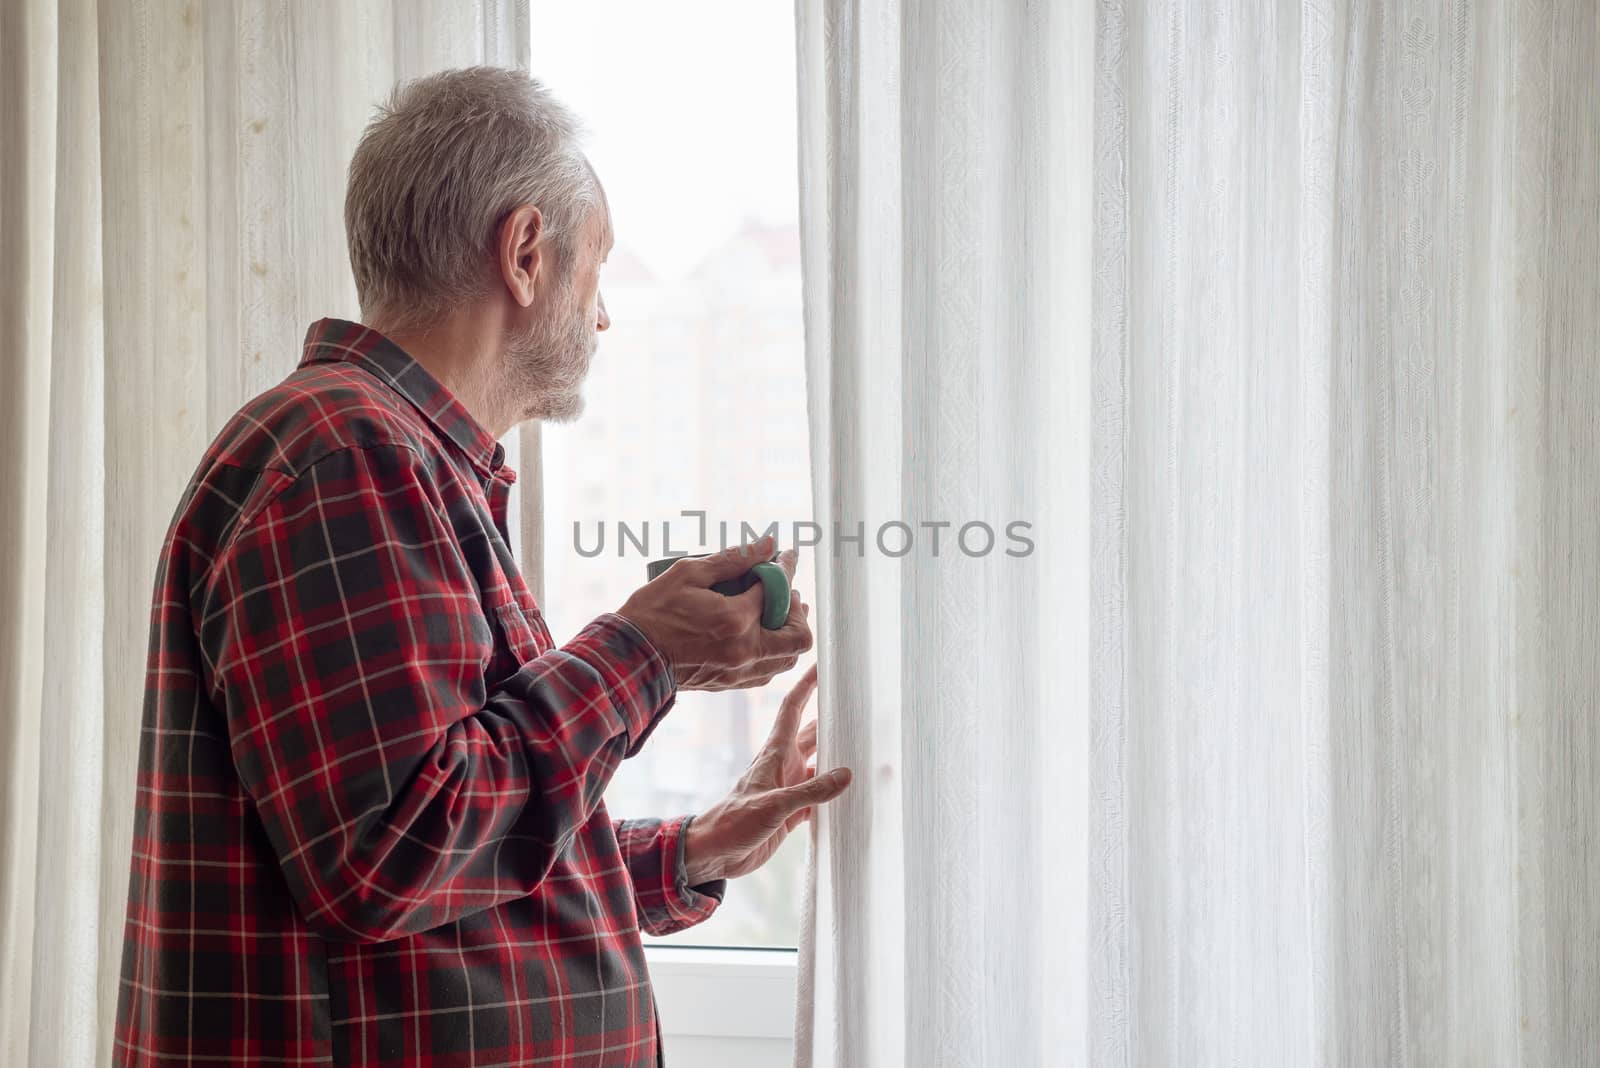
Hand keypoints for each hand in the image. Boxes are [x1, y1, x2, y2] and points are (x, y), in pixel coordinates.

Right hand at [617, 535, 812, 690]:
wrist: (629, 657)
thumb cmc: (653, 612)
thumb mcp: (688, 573)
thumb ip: (734, 559)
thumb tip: (768, 544)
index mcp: (735, 619)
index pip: (778, 590)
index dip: (785, 569)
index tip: (785, 557)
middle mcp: (745, 650)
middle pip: (799, 636)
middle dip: (798, 610)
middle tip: (784, 592)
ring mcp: (739, 671)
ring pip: (788, 659)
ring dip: (788, 633)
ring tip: (775, 612)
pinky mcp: (731, 683)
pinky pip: (768, 671)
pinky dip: (773, 651)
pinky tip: (760, 633)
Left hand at [682, 664, 851, 882]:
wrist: (716, 853)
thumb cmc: (734, 822)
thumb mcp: (773, 805)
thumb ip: (810, 791)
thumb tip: (846, 774)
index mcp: (775, 754)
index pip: (793, 709)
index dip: (806, 686)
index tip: (822, 666)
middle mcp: (784, 766)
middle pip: (813, 734)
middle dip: (833, 719)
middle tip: (858, 705)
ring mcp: (789, 788)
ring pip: (820, 765)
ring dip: (839, 758)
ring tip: (867, 748)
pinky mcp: (792, 812)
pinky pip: (819, 797)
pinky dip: (835, 794)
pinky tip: (852, 793)